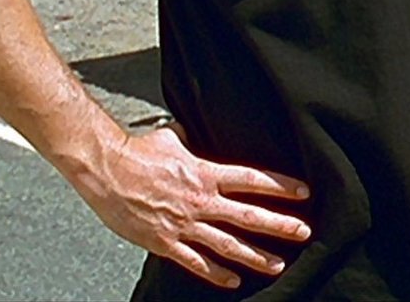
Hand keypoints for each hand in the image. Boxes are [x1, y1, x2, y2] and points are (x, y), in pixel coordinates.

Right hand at [71, 125, 310, 290]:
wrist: (105, 171)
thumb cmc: (138, 152)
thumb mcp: (173, 138)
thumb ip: (193, 140)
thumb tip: (198, 129)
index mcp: (206, 174)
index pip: (253, 180)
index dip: (281, 187)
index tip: (304, 192)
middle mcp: (200, 201)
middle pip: (248, 216)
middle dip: (279, 225)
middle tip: (303, 232)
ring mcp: (183, 224)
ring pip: (227, 244)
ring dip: (255, 256)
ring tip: (277, 264)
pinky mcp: (163, 242)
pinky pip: (194, 262)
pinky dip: (215, 274)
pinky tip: (233, 280)